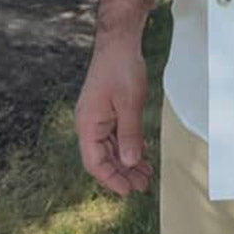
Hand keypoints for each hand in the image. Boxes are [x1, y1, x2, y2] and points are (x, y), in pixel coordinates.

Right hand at [74, 44, 152, 196]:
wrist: (118, 42)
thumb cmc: (121, 68)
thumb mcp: (129, 103)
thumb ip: (129, 134)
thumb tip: (129, 162)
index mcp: (88, 124)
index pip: (95, 162)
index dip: (111, 179)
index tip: (128, 191)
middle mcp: (89, 124)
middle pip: (103, 158)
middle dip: (123, 173)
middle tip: (143, 185)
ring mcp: (97, 117)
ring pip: (111, 148)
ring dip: (127, 161)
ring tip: (146, 175)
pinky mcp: (107, 111)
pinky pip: (116, 135)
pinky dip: (128, 146)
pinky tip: (142, 155)